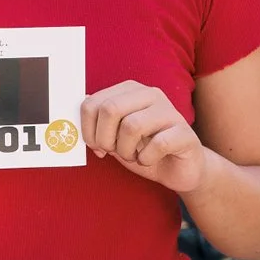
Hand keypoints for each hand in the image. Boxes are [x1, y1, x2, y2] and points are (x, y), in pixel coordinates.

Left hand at [80, 80, 204, 192]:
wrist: (178, 169)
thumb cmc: (142, 150)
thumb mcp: (114, 136)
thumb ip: (97, 123)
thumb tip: (74, 114)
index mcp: (129, 91)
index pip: (93, 102)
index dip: (87, 129)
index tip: (95, 146)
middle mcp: (150, 94)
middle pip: (110, 109)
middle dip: (104, 138)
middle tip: (113, 151)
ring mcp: (170, 112)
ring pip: (132, 126)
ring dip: (125, 150)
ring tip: (133, 156)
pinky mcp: (185, 133)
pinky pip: (157, 144)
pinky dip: (146, 159)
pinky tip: (149, 160)